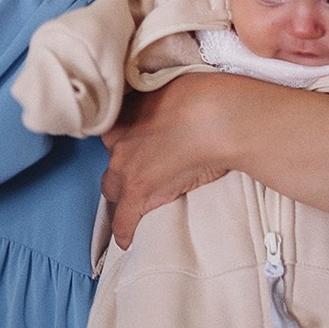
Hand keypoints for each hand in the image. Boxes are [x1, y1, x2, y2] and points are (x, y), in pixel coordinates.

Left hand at [101, 72, 328, 247]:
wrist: (217, 117)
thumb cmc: (205, 95)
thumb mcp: (172, 86)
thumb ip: (159, 100)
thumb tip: (164, 105)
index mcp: (125, 111)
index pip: (114, 129)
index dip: (127, 136)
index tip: (139, 140)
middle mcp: (117, 139)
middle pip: (111, 158)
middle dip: (123, 162)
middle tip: (144, 164)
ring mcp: (125, 168)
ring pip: (112, 186)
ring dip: (122, 191)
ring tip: (135, 198)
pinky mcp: (138, 192)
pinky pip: (123, 219)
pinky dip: (124, 230)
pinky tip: (126, 241)